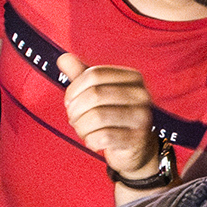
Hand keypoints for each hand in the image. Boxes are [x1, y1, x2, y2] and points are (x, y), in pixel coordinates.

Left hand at [60, 53, 164, 179]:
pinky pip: (103, 137)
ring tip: (82, 130)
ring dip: (81, 126)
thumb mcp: (98, 92)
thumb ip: (82, 75)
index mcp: (132, 78)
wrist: (135, 148)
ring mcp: (142, 117)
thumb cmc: (115, 116)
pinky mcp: (137, 139)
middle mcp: (141, 95)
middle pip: (95, 94)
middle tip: (73, 118)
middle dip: (76, 109)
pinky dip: (90, 140)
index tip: (69, 101)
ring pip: (97, 117)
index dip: (74, 88)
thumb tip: (64, 58)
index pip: (94, 74)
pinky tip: (92, 141)